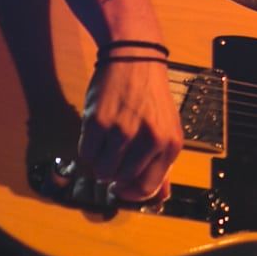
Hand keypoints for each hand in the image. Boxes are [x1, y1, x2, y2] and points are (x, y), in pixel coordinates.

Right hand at [78, 52, 183, 201]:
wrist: (136, 58)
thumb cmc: (152, 96)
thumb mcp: (168, 127)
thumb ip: (162, 162)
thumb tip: (159, 198)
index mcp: (171, 144)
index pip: (148, 187)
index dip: (132, 192)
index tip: (123, 187)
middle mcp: (150, 140)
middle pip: (121, 180)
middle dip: (114, 175)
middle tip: (113, 158)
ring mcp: (123, 132)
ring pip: (102, 170)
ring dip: (100, 162)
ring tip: (106, 144)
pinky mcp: (98, 122)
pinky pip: (86, 153)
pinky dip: (88, 149)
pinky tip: (97, 133)